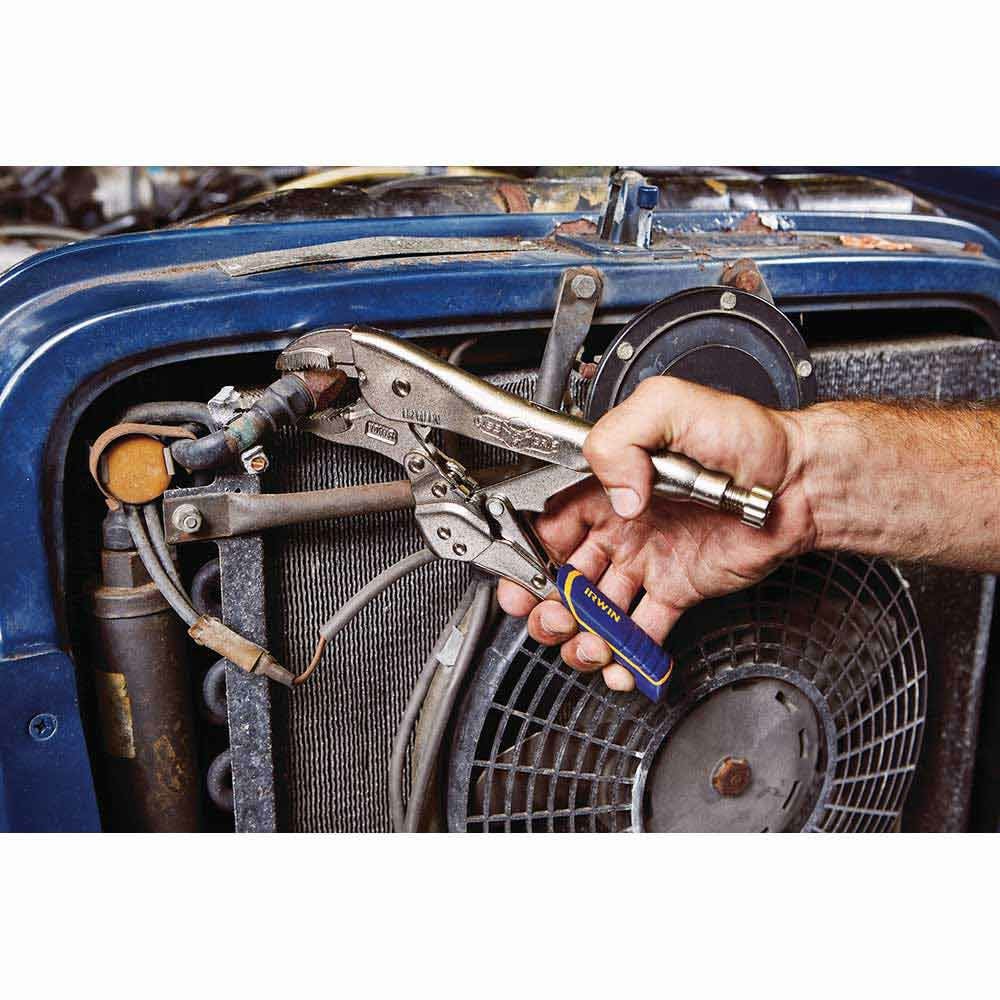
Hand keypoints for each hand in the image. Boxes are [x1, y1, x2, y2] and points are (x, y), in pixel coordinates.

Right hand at [496, 376, 818, 691]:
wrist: (799, 481)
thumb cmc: (746, 437)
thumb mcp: (670, 407)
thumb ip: (621, 439)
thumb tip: (615, 496)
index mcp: (610, 484)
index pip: (552, 524)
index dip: (532, 554)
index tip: (527, 579)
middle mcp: (623, 525)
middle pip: (565, 573)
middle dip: (549, 604)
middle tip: (553, 619)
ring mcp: (648, 560)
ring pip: (597, 608)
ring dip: (582, 633)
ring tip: (587, 645)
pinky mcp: (677, 589)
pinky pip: (643, 628)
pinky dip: (627, 652)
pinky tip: (620, 664)